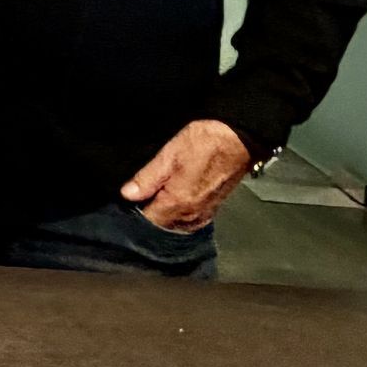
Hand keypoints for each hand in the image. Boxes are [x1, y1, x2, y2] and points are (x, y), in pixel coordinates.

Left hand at [121, 118, 251, 230]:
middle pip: (163, 226)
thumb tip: (127, 195)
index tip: (127, 202)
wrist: (239, 140)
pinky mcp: (213, 208)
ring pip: (176, 225)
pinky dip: (178, 216)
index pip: (148, 221)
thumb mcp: (169, 155)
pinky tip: (173, 203)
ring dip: (164, 217)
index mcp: (177, 203)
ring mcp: (204, 213)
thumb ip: (147, 178)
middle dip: (150, 216)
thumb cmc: (204, 143)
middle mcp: (192, 214)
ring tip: (154, 200)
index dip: (135, 212)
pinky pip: (190, 221)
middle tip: (139, 199)